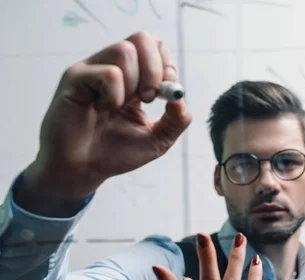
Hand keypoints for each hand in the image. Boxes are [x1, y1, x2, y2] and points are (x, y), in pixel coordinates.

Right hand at [25, 31, 192, 200]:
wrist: (82, 170)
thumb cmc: (115, 153)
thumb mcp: (158, 140)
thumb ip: (177, 120)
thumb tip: (182, 98)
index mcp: (133, 79)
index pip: (154, 47)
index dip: (166, 63)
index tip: (168, 88)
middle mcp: (112, 68)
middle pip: (142, 38)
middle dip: (155, 69)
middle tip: (149, 98)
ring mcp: (92, 70)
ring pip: (125, 51)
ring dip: (133, 84)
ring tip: (119, 107)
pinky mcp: (75, 78)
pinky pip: (108, 73)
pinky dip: (114, 95)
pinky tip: (101, 110)